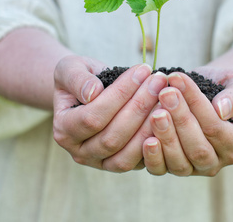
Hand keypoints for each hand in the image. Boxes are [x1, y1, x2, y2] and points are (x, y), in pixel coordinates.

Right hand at [53, 55, 167, 170]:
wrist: (90, 91)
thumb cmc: (81, 78)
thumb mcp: (70, 68)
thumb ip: (77, 78)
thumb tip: (92, 93)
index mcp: (64, 129)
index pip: (92, 117)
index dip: (120, 94)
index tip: (142, 69)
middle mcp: (80, 152)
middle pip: (112, 137)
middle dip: (140, 106)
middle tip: (159, 80)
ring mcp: (101, 162)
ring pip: (126, 154)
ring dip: (150, 125)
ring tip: (166, 96)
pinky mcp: (121, 164)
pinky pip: (140, 161)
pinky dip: (156, 141)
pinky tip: (169, 115)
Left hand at [142, 68, 232, 175]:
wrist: (206, 92)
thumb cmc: (222, 86)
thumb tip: (221, 109)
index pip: (215, 127)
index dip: (196, 104)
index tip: (178, 79)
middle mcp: (216, 161)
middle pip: (197, 148)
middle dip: (179, 119)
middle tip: (165, 93)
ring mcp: (193, 168)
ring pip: (179, 161)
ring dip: (165, 136)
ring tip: (155, 111)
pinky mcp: (172, 167)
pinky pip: (161, 169)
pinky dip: (153, 157)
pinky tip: (146, 139)